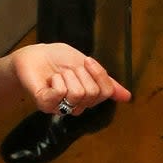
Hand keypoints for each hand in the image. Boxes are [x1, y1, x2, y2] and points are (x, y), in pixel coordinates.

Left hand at [12, 42, 130, 114]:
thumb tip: (128, 97)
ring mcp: (60, 107)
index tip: (87, 61)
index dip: (98, 74)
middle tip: (67, 70)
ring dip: (67, 76)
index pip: (105, 91)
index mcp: (87, 97)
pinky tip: (49, 79)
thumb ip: (106, 82)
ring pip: (77, 93)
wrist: (34, 55)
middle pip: (92, 92)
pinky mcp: (45, 104)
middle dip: (80, 73)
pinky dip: (56, 80)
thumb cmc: (58, 59)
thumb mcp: (87, 65)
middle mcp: (75, 106)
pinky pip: (60, 93)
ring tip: (57, 74)